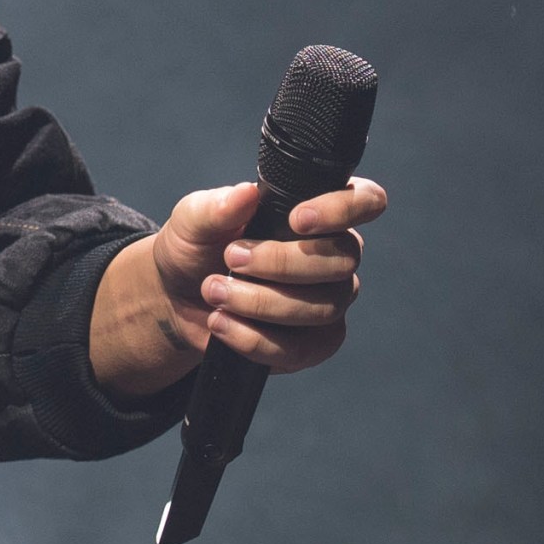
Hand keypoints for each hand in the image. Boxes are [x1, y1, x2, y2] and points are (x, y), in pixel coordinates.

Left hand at [90, 177, 387, 396]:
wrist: (178, 298)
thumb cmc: (197, 247)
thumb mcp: (193, 219)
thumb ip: (217, 206)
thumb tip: (246, 194)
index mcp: (318, 212)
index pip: (365, 201)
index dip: (343, 209)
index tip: (297, 220)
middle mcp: (335, 255)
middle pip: (341, 260)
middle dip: (280, 262)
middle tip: (229, 258)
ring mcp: (329, 302)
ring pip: (320, 307)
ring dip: (259, 301)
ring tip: (214, 291)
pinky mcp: (313, 344)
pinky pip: (301, 349)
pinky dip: (255, 340)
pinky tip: (221, 324)